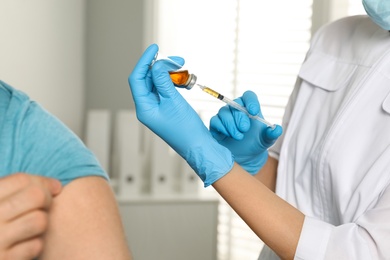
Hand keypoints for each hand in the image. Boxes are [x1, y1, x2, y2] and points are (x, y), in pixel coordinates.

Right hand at [0, 173, 61, 259]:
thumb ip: (16, 192)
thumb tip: (56, 185)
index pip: (21, 180)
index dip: (43, 182)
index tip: (54, 188)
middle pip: (36, 196)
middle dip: (48, 200)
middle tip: (45, 208)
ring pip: (40, 220)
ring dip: (42, 223)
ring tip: (33, 227)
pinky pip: (36, 245)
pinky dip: (36, 244)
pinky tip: (26, 244)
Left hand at [128, 44, 233, 185]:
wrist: (199, 146)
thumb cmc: (186, 129)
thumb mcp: (174, 101)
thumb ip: (163, 80)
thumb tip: (157, 64)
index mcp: (144, 108)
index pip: (137, 79)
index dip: (144, 61)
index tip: (155, 48)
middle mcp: (148, 108)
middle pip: (147, 80)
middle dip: (161, 67)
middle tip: (177, 60)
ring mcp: (157, 109)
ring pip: (158, 84)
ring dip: (169, 75)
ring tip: (184, 70)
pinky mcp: (166, 109)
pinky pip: (166, 91)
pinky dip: (174, 83)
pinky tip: (184, 81)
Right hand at [210, 91, 281, 174]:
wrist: (245, 155)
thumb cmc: (256, 143)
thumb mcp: (267, 140)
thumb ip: (272, 134)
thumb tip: (277, 129)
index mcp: (250, 108)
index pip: (248, 96)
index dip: (250, 101)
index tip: (254, 112)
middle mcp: (236, 109)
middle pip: (235, 104)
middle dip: (240, 117)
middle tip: (245, 129)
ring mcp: (225, 116)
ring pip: (224, 112)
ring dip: (231, 125)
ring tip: (239, 137)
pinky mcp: (216, 125)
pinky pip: (215, 121)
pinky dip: (222, 128)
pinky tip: (229, 136)